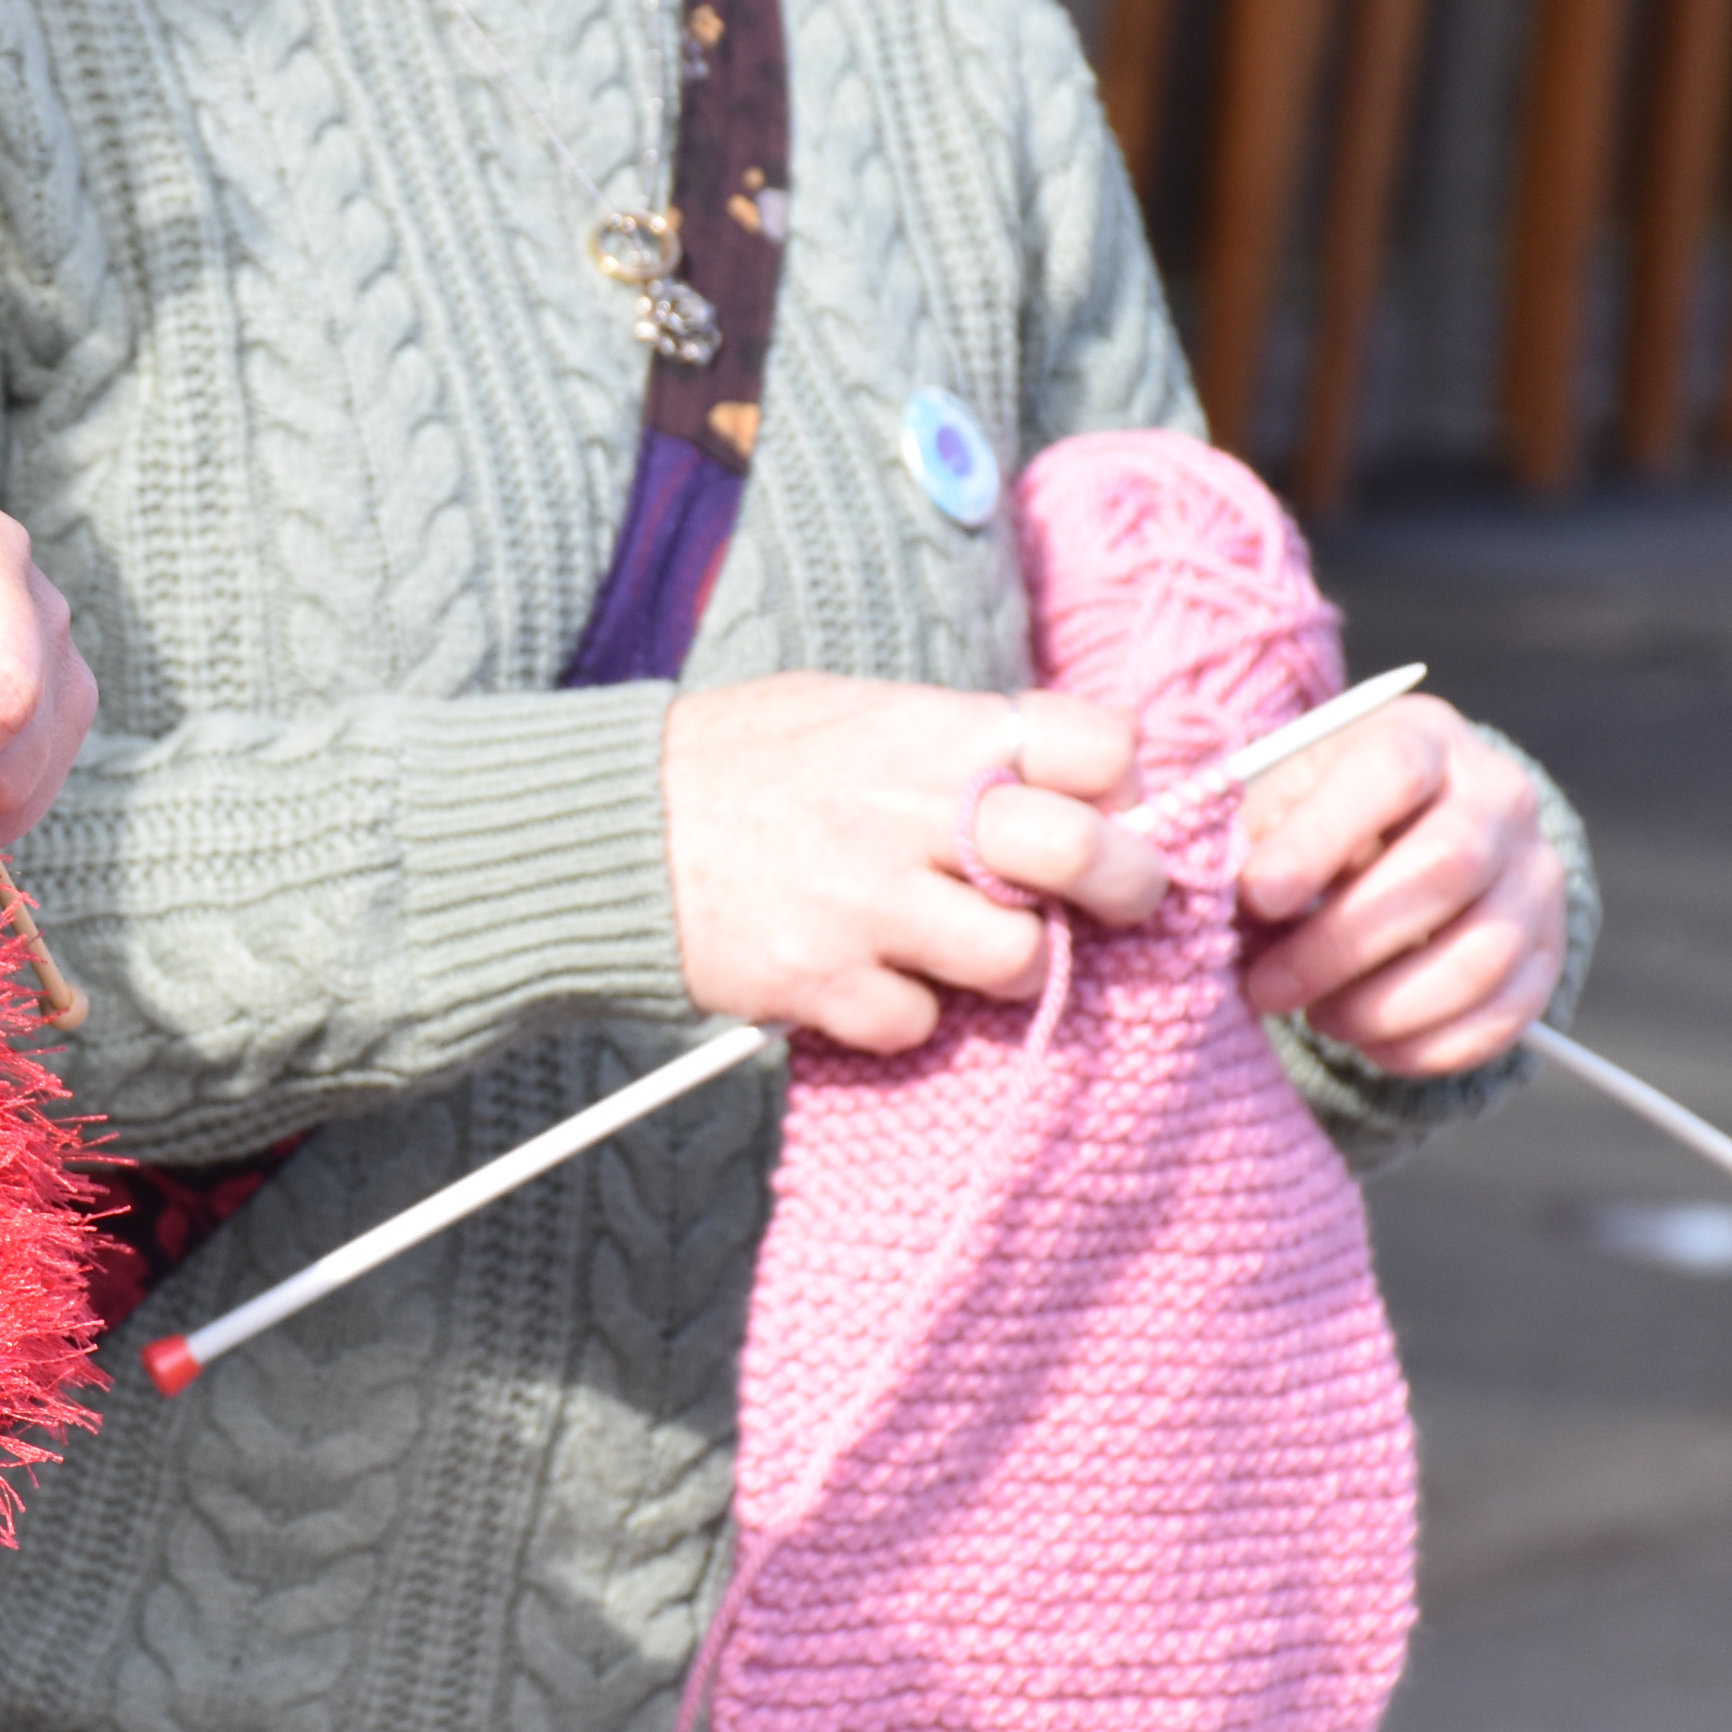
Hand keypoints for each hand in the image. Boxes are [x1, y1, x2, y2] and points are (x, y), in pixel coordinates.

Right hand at [663, 674, 1171, 1054]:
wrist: (605, 834)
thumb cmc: (731, 764)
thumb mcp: (848, 711)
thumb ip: (952, 741)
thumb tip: (1063, 776)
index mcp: (928, 730)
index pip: (1097, 743)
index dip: (1118, 781)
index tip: (1101, 802)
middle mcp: (911, 811)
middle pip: (1087, 854)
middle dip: (1126, 886)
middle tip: (1115, 899)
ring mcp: (869, 901)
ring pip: (1020, 959)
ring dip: (1009, 964)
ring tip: (962, 946)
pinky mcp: (824, 981)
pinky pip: (918, 1021)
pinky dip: (901, 1011)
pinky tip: (862, 975)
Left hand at [1233, 696, 1563, 1072]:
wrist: (1404, 830)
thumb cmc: (1318, 813)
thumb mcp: (1278, 796)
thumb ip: (1252, 837)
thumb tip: (1230, 898)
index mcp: (1423, 737)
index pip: (1391, 774)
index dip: (1320, 839)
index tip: (1258, 898)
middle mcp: (1498, 795)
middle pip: (1446, 867)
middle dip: (1343, 944)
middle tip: (1268, 986)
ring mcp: (1535, 872)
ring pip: (1483, 951)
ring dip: (1387, 1006)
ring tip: (1318, 1018)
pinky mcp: (1549, 945)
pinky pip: (1510, 1010)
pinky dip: (1433, 1045)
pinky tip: (1370, 1045)